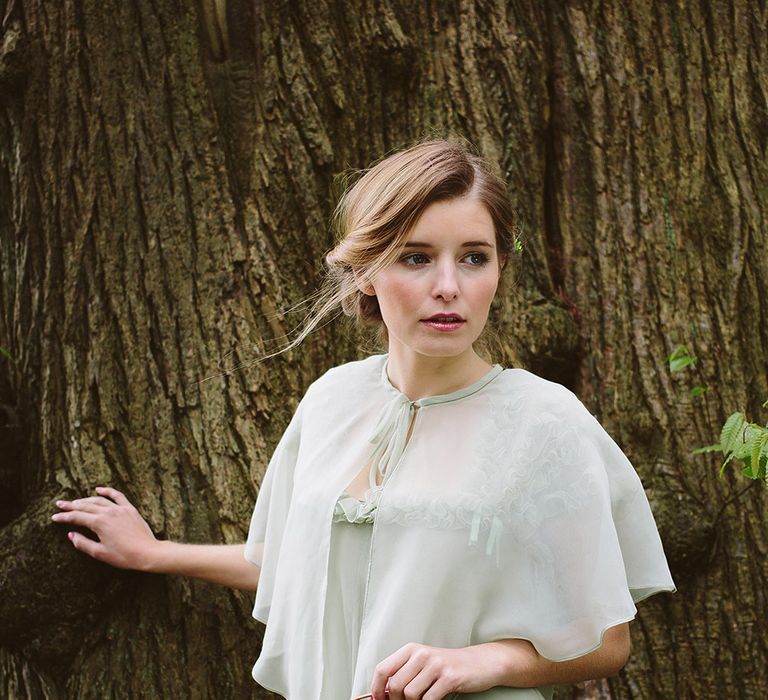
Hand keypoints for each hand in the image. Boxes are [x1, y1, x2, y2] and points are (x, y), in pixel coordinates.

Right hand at [51, 486, 158, 570]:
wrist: (147, 552)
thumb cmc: (123, 556)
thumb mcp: (99, 553)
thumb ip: (83, 543)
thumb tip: (71, 535)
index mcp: (99, 523)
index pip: (77, 517)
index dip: (64, 517)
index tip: (54, 517)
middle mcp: (109, 512)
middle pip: (85, 506)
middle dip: (71, 506)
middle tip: (59, 505)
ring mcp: (120, 509)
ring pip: (99, 500)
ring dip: (85, 500)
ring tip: (75, 502)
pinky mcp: (130, 509)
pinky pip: (117, 496)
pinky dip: (107, 491)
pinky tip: (99, 489)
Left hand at [369, 642, 501, 699]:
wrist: (480, 662)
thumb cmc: (448, 666)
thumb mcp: (423, 663)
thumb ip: (404, 674)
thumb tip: (383, 694)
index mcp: (411, 649)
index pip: (383, 669)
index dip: (376, 689)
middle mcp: (421, 654)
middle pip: (395, 685)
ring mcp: (436, 665)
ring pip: (410, 694)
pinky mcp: (449, 678)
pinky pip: (429, 699)